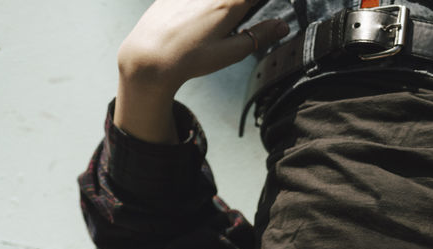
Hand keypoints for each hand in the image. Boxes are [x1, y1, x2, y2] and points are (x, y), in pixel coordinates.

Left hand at [118, 0, 286, 96]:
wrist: (149, 56)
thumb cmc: (190, 58)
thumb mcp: (232, 52)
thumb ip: (260, 35)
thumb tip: (283, 25)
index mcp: (228, 4)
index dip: (262, 4)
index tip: (262, 11)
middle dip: (242, 8)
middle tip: (242, 20)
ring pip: (215, 0)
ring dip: (224, 8)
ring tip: (212, 33)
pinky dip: (202, 7)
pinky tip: (198, 25)